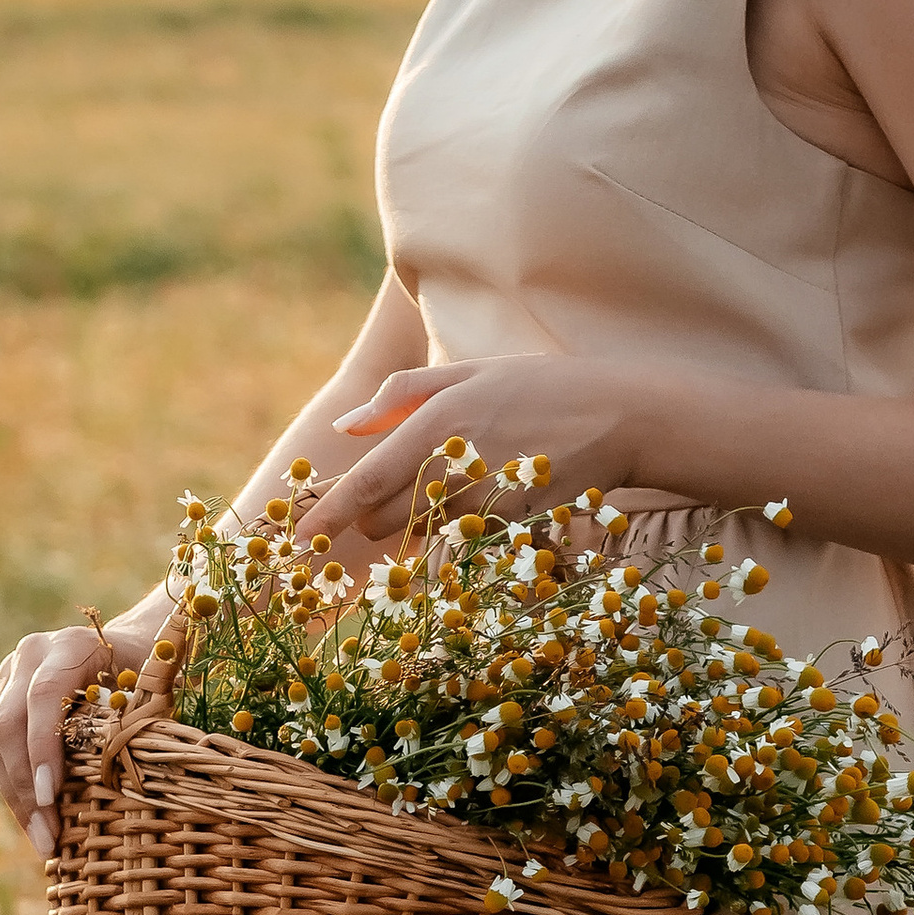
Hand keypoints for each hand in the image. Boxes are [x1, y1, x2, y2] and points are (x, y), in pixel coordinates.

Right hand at [0, 603, 178, 859]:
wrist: (123, 647)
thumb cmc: (147, 673)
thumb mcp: (154, 684)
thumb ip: (145, 713)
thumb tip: (142, 774)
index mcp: (70, 646)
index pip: (45, 695)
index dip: (43, 747)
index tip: (51, 798)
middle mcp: (30, 656)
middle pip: (9, 724)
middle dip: (26, 787)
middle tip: (47, 837)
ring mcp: (6, 677)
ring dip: (15, 797)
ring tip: (41, 839)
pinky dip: (9, 787)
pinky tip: (32, 819)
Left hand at [321, 355, 674, 537]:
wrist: (619, 417)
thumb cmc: (540, 385)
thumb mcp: (468, 372)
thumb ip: (400, 396)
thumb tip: (346, 426)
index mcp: (434, 427)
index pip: (362, 486)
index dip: (323, 516)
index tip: (294, 540)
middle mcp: (452, 473)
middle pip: (385, 518)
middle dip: (377, 513)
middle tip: (397, 489)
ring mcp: (482, 507)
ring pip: (423, 532)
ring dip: (421, 518)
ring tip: (461, 478)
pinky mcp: (509, 530)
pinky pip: (462, 542)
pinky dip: (459, 528)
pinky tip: (489, 494)